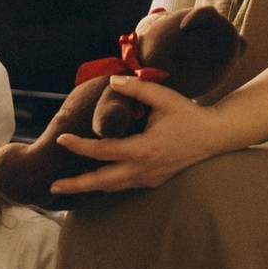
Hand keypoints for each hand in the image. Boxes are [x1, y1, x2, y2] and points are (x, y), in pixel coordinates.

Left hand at [49, 78, 222, 197]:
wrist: (215, 136)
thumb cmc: (189, 114)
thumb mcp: (164, 97)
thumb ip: (137, 88)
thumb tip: (112, 81)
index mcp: (144, 149)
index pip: (104, 151)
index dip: (81, 146)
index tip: (62, 140)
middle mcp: (144, 168)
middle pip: (103, 181)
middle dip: (77, 185)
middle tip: (52, 186)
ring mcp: (149, 178)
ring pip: (113, 187)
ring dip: (89, 187)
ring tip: (66, 186)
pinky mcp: (154, 180)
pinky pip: (124, 185)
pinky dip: (106, 185)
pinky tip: (93, 181)